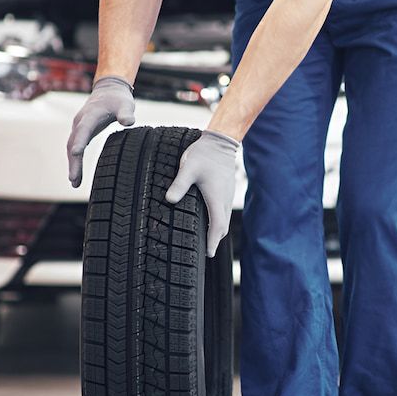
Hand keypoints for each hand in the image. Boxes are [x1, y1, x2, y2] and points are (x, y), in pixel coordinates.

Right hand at [67, 76, 135, 187]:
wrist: (108, 91)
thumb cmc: (118, 99)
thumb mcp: (125, 104)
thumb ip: (126, 113)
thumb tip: (129, 122)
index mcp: (90, 115)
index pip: (83, 130)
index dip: (79, 142)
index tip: (76, 154)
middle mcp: (80, 122)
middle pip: (74, 143)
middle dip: (73, 161)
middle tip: (74, 179)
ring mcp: (79, 127)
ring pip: (71, 147)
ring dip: (72, 164)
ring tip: (74, 183)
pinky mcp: (81, 132)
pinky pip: (74, 148)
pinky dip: (74, 161)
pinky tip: (76, 176)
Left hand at [166, 130, 239, 256]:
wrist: (221, 142)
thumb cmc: (204, 154)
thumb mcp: (188, 168)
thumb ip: (179, 184)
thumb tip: (169, 200)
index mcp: (215, 198)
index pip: (217, 226)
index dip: (213, 241)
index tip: (209, 254)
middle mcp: (223, 199)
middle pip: (223, 226)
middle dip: (216, 240)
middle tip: (206, 252)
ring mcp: (226, 194)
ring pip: (224, 219)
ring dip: (217, 230)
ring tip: (208, 240)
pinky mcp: (226, 190)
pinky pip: (223, 211)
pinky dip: (218, 220)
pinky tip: (210, 220)